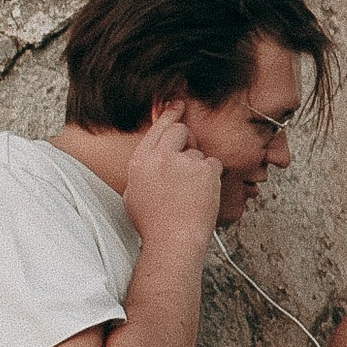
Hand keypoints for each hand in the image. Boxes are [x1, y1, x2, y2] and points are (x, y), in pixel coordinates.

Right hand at [126, 102, 221, 252]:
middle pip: (179, 130)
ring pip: (198, 153)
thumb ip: (142, 170)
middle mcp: (161, 157)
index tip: (177, 105)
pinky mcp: (205, 170)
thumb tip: (149, 158)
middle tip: (188, 157)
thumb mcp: (133, 194)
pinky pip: (213, 164)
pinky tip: (202, 194)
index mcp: (140, 161)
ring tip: (190, 194)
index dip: (169, 114)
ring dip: (198, 168)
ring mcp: (184, 162)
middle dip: (186, 139)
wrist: (174, 241)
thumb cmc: (154, 224)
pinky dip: (211, 177)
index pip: (157, 128)